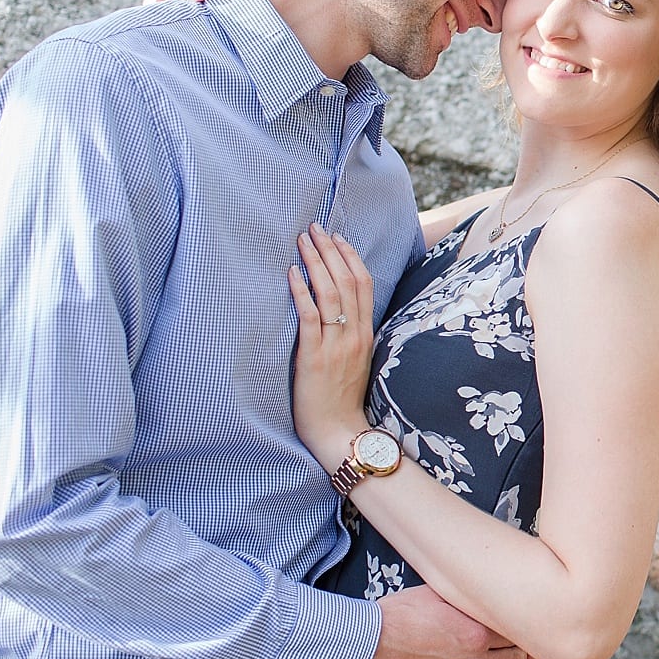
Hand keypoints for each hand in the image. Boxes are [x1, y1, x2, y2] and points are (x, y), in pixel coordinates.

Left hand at [289, 223, 375, 466]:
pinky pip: (311, 318)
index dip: (350, 257)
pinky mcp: (315, 358)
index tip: (336, 237)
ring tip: (302, 241)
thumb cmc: (342, 399)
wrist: (339, 431)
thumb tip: (337, 310)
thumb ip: (349, 335)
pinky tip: (292, 274)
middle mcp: (354, 335)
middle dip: (330, 250)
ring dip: (316, 263)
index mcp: (365, 334)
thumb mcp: (354, 361)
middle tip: (315, 228)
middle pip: (348, 281)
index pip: (363, 284)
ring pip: (331, 294)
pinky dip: (302, 293)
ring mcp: (336, 346)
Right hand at [362, 585, 536, 658]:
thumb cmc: (394, 619)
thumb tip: (483, 596)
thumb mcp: (435, 595)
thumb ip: (464, 599)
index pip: (514, 633)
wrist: (365, 648)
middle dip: (523, 656)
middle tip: (525, 655)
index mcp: (476, 632)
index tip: (523, 631)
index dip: (521, 631)